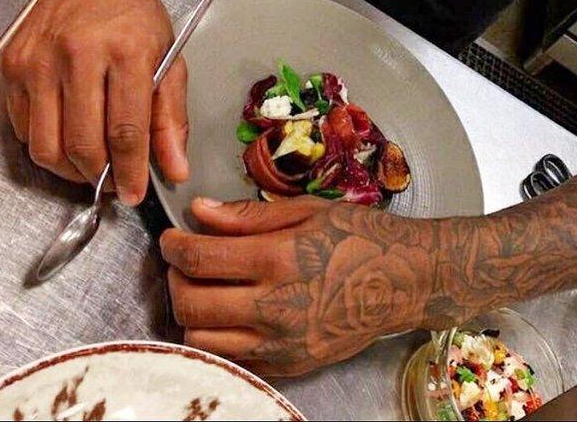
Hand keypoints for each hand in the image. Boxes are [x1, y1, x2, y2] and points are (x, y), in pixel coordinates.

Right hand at [1, 0, 187, 202]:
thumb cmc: (134, 15)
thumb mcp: (169, 58)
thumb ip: (172, 117)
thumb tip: (174, 168)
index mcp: (126, 51)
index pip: (126, 130)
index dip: (130, 171)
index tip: (134, 194)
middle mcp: (79, 55)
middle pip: (83, 144)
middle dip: (100, 176)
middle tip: (114, 181)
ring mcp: (40, 61)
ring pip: (46, 145)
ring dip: (70, 170)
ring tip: (93, 166)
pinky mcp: (13, 67)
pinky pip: (24, 129)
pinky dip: (46, 146)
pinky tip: (68, 138)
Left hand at [161, 197, 440, 375]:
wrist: (405, 281)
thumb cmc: (362, 237)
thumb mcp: (309, 210)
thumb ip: (248, 215)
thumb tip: (199, 211)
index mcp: (279, 259)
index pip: (200, 257)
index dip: (173, 245)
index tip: (171, 237)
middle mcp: (275, 306)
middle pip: (190, 301)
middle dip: (175, 278)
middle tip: (184, 260)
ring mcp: (280, 343)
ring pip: (201, 337)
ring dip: (191, 310)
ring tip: (205, 287)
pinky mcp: (287, 365)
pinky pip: (230, 357)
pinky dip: (219, 335)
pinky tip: (232, 311)